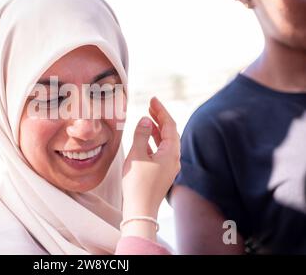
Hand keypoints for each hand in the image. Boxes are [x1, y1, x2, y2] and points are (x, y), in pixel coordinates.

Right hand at [122, 96, 180, 220]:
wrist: (140, 210)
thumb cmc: (138, 183)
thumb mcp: (137, 155)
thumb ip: (141, 135)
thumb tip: (145, 120)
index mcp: (171, 153)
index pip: (170, 125)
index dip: (161, 111)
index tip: (153, 99)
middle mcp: (174, 159)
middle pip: (170, 133)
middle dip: (160, 118)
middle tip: (150, 105)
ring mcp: (169, 167)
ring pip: (165, 142)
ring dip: (157, 129)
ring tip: (147, 118)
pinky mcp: (162, 173)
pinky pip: (160, 152)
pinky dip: (153, 142)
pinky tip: (144, 139)